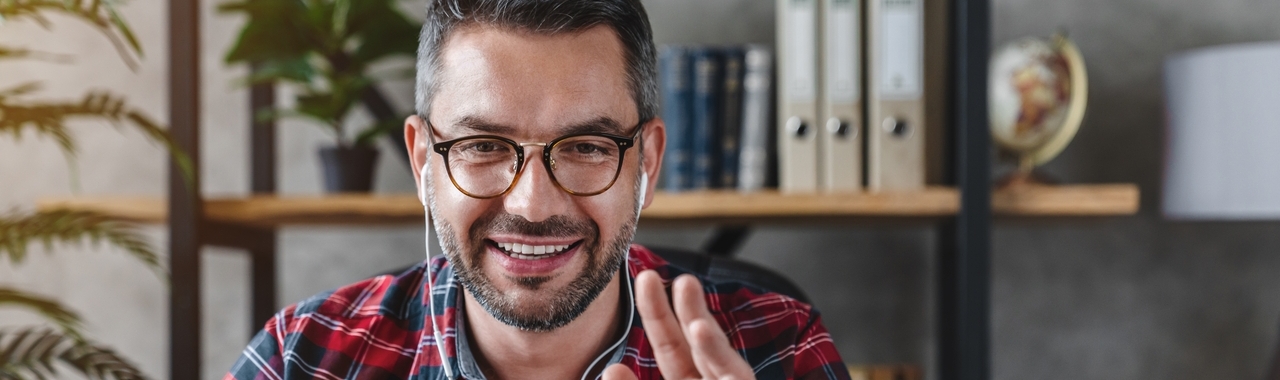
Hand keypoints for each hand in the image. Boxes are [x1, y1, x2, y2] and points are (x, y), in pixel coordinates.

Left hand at [603, 270, 754, 379]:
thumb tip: (611, 370)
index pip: (670, 345)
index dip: (657, 312)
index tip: (647, 277)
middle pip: (697, 344)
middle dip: (685, 308)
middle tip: (665, 276)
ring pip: (722, 359)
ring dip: (702, 324)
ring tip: (686, 289)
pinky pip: (735, 376)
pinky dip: (715, 351)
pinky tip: (700, 330)